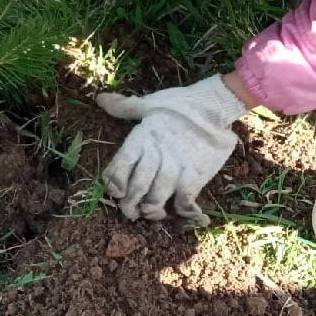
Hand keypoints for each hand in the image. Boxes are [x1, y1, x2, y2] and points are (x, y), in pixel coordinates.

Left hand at [96, 76, 247, 226]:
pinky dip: (187, 213)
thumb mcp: (149, 103)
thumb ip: (124, 107)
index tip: (116, 191)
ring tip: (154, 213)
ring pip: (156, 198)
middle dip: (130, 205)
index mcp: (140, 139)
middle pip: (136, 188)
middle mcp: (154, 155)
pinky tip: (191, 216)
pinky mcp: (194, 175)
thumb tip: (100, 99)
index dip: (114, 182)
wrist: (215, 106)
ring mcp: (174, 167)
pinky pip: (185, 201)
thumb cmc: (180, 104)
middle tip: (131, 213)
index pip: (119, 166)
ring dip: (153, 211)